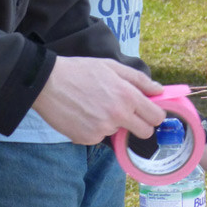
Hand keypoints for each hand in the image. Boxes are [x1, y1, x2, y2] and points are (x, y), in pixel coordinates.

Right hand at [32, 56, 164, 143]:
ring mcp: (102, 130)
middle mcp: (118, 116)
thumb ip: (139, 80)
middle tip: (128, 113)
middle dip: (141, 124)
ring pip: (118, 132)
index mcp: (127, 96)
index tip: (150, 111)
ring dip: (113, 123)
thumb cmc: (81, 70)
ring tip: (95, 105)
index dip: (155, 114)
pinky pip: (100, 136)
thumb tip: (159, 90)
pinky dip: (95, 128)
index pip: (156, 117)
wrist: (48, 83)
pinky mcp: (87, 139)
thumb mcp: (112, 67)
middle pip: (144, 132)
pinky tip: (84, 114)